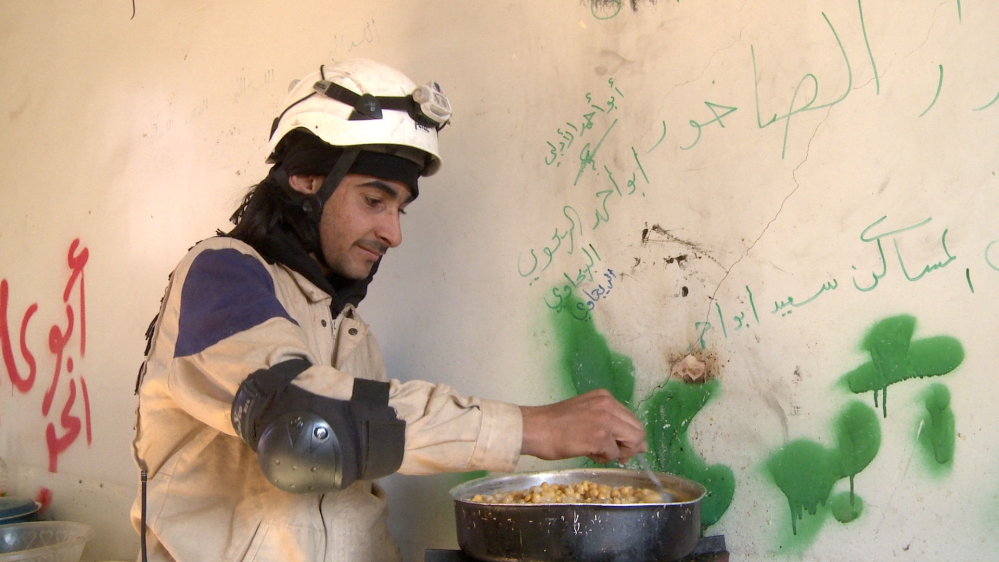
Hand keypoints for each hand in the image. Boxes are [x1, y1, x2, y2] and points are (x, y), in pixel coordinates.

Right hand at [519, 389, 646, 463]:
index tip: (621, 447)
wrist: (534, 428)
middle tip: (615, 455)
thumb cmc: (554, 424)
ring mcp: (605, 420)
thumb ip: (609, 422)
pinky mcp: (600, 437)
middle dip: (630, 447)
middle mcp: (608, 405)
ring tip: (597, 453)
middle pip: (637, 431)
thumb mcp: (585, 413)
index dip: (630, 437)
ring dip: (617, 452)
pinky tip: (587, 453)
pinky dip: (604, 458)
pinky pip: (614, 453)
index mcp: (604, 397)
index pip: (631, 419)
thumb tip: (637, 443)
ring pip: (631, 442)